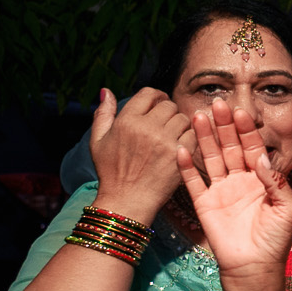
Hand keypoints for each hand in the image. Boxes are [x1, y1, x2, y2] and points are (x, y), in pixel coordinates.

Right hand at [89, 88, 192, 219]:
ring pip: (184, 119)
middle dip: (168, 112)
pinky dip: (189, 139)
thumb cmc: (111, 171)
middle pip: (169, 106)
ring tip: (171, 137)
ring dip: (180, 125)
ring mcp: (164, 140)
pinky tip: (180, 147)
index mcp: (126, 120)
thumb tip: (106, 91)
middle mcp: (146, 127)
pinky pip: (194, 135)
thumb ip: (103, 113)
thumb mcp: (97, 141)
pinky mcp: (180, 154)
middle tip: (165, 124)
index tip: (158, 105)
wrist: (127, 199)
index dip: (156, 97)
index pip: (149, 94)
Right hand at [177, 99, 291, 281]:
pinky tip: (181, 148)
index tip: (239, 111)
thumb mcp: (286, 208)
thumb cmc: (276, 239)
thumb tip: (260, 157)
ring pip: (211, 158)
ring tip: (196, 116)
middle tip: (216, 103)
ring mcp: (221, 190)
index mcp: (261, 179)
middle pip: (230, 147)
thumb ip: (275, 181)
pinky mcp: (204, 203)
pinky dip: (186, 165)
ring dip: (204, 138)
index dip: (246, 130)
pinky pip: (193, 181)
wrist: (254, 267)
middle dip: (224, 126)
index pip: (253, 148)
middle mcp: (240, 180)